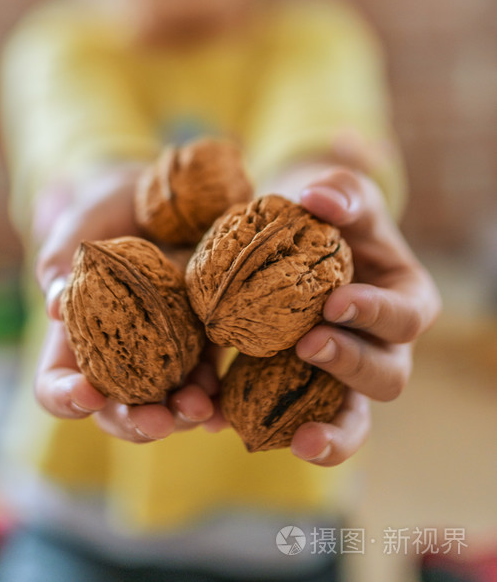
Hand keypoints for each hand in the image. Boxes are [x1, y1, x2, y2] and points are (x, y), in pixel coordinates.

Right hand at [32, 166, 225, 441]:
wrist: (158, 194)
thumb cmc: (107, 210)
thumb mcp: (80, 224)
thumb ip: (61, 259)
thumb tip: (53, 306)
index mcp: (73, 337)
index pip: (56, 386)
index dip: (66, 399)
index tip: (88, 393)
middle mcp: (117, 357)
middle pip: (115, 410)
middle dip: (136, 422)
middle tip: (157, 420)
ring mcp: (162, 354)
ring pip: (166, 405)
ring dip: (182, 415)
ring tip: (199, 407)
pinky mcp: (202, 340)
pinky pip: (207, 380)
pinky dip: (216, 400)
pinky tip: (223, 406)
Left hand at [282, 166, 440, 466]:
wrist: (296, 234)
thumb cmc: (330, 212)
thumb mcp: (341, 193)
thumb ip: (340, 193)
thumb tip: (319, 198)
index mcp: (405, 300)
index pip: (405, 316)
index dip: (376, 314)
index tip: (336, 302)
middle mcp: (383, 347)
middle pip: (386, 377)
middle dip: (349, 364)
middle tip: (308, 344)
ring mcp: (346, 376)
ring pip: (353, 420)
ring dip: (331, 435)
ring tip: (299, 441)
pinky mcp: (303, 390)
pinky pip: (294, 421)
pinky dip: (265, 428)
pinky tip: (228, 423)